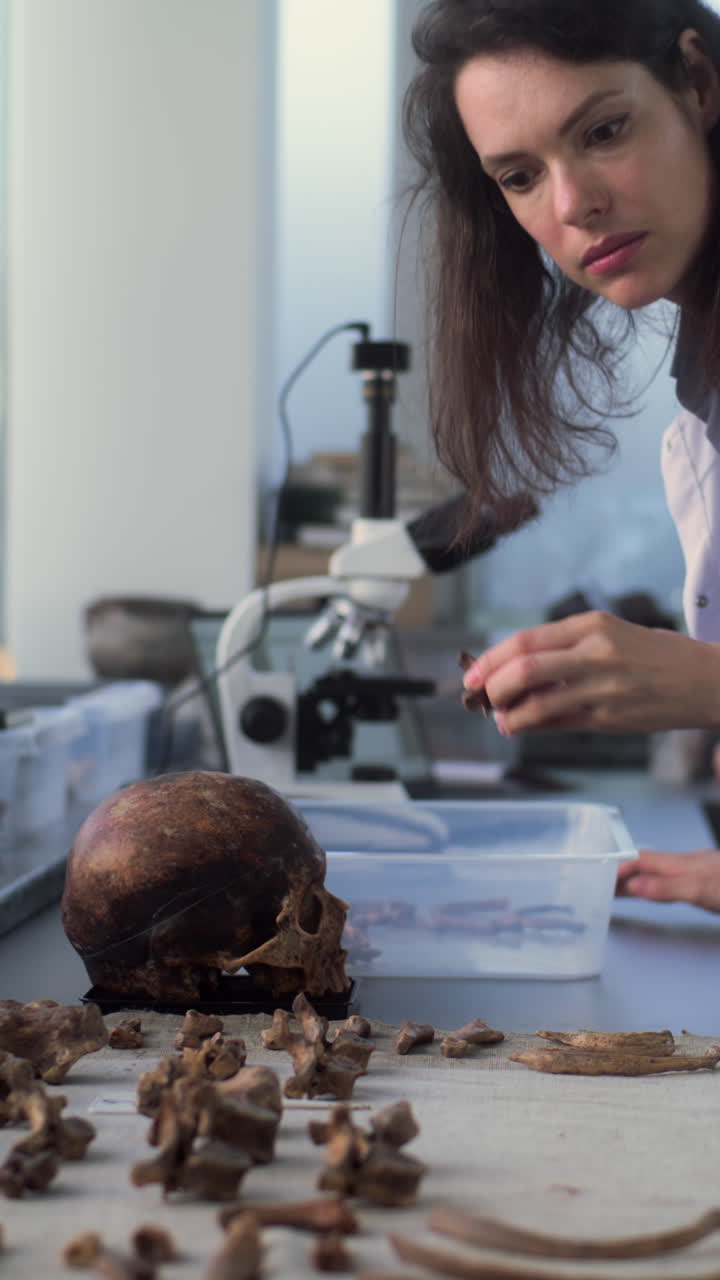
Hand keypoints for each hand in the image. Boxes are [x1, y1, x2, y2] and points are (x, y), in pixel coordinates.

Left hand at [462, 611, 719, 734]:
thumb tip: (518, 668)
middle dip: (492, 685)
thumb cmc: (657, 655)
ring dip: (509, 714)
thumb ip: (569, 648)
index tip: (473, 674)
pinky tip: (523, 726)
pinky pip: (560, 723)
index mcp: (592, 625)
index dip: (491, 659)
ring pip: (538, 702)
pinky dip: (534, 726)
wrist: (706, 679)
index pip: (526, 641)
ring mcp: (603, 687)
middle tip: (481, 696)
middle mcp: (595, 653)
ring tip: (501, 718)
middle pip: (524, 668)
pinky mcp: (611, 718)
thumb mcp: (613, 634)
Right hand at [616, 848, 719, 913]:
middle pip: (645, 867)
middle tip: (607, 887)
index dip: (619, 869)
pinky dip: (656, 885)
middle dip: (624, 876)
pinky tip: (657, 889)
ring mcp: (694, 871)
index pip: (639, 860)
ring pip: (657, 873)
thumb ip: (666, 887)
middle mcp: (684, 865)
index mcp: (678, 863)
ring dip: (638, 881)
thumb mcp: (697, 888)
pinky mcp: (702, 881)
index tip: (604, 879)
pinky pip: (670, 880)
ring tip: (621, 890)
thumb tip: (635, 885)